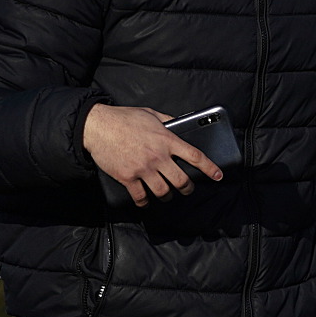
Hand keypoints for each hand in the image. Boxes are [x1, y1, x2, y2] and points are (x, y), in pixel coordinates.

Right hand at [84, 104, 222, 206]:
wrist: (97, 126)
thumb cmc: (124, 118)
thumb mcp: (151, 114)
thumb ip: (168, 120)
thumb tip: (181, 122)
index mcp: (167, 140)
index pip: (196, 156)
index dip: (210, 168)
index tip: (218, 176)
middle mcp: (158, 156)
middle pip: (182, 181)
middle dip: (187, 188)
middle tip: (187, 189)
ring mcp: (143, 169)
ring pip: (163, 192)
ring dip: (167, 196)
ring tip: (167, 195)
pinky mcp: (127, 177)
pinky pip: (140, 197)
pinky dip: (144, 202)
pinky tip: (145, 202)